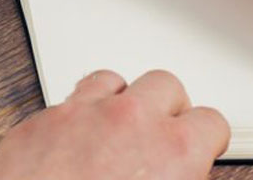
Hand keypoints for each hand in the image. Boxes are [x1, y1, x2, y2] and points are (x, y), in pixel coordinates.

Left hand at [0, 70, 228, 179]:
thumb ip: (178, 179)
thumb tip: (178, 176)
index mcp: (172, 150)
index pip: (211, 121)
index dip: (207, 138)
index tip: (201, 146)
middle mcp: (128, 120)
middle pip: (164, 85)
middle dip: (166, 108)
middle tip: (159, 135)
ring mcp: (81, 113)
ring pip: (111, 82)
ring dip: (118, 102)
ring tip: (116, 131)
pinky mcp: (42, 120)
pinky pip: (66, 103)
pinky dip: (75, 118)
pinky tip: (74, 142)